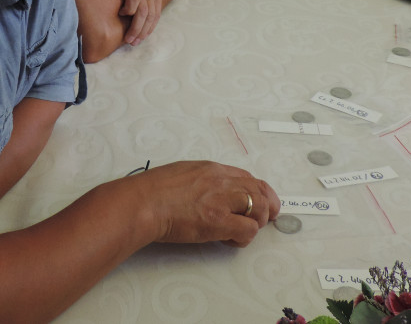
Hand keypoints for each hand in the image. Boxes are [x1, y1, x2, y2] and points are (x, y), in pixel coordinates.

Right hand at [107, 0, 163, 46]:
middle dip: (141, 33)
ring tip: (127, 37)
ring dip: (135, 28)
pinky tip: (121, 13)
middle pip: (150, 18)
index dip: (148, 30)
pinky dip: (127, 12)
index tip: (140, 39)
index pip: (155, 16)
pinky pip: (132, 5)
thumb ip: (142, 3)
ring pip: (142, 15)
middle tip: (133, 42)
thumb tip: (136, 22)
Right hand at [132, 161, 278, 248]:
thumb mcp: (181, 172)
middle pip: (259, 191)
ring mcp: (222, 201)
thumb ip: (200, 180)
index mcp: (212, 169)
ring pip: (259, 209)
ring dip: (255, 223)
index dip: (258, 191)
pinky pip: (248, 230)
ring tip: (242, 231)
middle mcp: (221, 181)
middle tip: (267, 219)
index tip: (261, 201)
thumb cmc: (152, 190)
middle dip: (267, 206)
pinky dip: (244, 237)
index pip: (247, 177)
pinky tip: (230, 240)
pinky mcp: (219, 222)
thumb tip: (207, 192)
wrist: (143, 202)